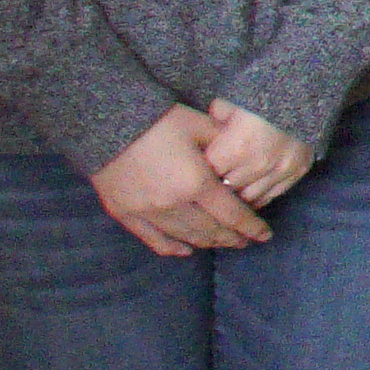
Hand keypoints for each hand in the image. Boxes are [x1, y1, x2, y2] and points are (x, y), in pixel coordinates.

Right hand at [95, 107, 267, 255]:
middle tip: (245, 241)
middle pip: (210, 230)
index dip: (251, 227)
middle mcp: (173, 205)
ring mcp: (146, 212)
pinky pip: (152, 239)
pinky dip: (172, 247)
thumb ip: (225, 144)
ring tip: (222, 243)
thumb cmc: (157, 119)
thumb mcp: (200, 125)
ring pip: (185, 237)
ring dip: (207, 243)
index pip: (232, 215)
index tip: (265, 235)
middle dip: (232, 237)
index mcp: (196, 184)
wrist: (104, 120)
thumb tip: (246, 154)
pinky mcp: (124, 213)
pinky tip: (186, 250)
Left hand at [196, 104, 314, 207]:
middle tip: (217, 176)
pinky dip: (259, 197)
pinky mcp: (297, 173)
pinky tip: (250, 192)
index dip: (205, 168)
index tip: (202, 164)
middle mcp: (258, 164)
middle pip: (228, 187)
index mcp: (237, 147)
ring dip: (239, 193)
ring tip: (233, 186)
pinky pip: (272, 195)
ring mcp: (280, 171)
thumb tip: (204, 128)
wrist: (305, 95)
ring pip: (250, 197)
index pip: (210, 171)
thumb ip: (214, 119)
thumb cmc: (262, 100)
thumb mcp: (231, 103)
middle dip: (221, 182)